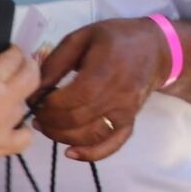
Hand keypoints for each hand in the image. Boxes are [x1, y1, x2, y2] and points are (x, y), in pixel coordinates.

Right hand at [0, 48, 40, 184]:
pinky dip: (23, 129)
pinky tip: (14, 126)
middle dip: (30, 65)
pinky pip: (26, 136)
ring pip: (27, 105)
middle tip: (22, 64)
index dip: (14, 49)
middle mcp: (2, 100)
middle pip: (32, 76)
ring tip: (9, 95)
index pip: (14, 56)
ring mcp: (6, 125)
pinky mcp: (3, 146)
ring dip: (21, 97)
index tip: (10, 50)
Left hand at [29, 18, 170, 162]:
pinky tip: (71, 152)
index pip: (72, 98)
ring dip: (62, 136)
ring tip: (46, 126)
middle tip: (36, 114)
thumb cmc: (116, 38)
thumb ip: (57, 61)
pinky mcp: (130, 121)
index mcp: (104, 70)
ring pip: (90, 135)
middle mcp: (117, 95)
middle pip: (77, 120)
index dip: (48, 104)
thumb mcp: (82, 37)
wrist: (156, 49)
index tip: (35, 99)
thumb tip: (36, 86)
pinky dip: (91, 154)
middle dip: (50, 121)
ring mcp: (125, 111)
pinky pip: (112, 145)